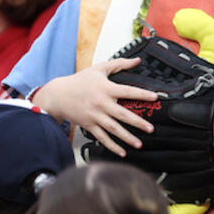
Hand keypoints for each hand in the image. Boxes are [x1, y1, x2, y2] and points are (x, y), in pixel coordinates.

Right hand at [31, 58, 157, 156]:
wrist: (57, 95)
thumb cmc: (79, 81)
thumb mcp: (99, 68)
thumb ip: (119, 63)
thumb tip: (137, 60)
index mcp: (106, 88)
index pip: (128, 91)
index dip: (142, 94)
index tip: (155, 98)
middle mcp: (102, 103)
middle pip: (122, 114)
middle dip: (138, 122)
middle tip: (151, 129)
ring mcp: (95, 116)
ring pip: (113, 129)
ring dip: (127, 137)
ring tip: (139, 144)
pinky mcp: (89, 125)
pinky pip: (102, 137)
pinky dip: (112, 146)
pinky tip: (122, 152)